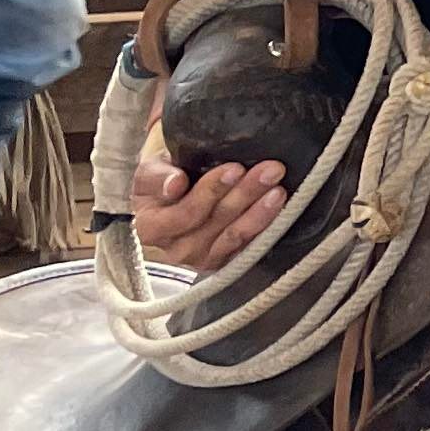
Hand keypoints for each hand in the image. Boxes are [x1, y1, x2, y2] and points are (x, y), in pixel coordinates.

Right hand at [127, 132, 284, 270]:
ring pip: (236, 235)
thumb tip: (175, 184)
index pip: (185, 213)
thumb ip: (158, 177)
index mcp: (151, 228)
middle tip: (269, 170)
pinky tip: (279, 207)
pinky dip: (266, 226)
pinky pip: (249, 246)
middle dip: (245, 193)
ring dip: (260, 211)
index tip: (234, 168)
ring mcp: (203, 259)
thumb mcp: (150, 173)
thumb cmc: (160, 184)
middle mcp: (176, 250)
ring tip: (278, 188)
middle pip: (216, 222)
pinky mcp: (226, 262)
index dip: (210, 191)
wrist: (171, 201)